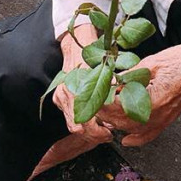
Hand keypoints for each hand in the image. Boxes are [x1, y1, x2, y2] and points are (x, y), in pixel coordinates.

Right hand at [53, 26, 112, 143]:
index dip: (98, 132)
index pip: (86, 122)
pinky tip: (90, 119)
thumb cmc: (96, 56)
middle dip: (93, 135)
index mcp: (80, 89)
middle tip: (106, 135)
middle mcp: (67, 94)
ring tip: (100, 130)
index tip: (108, 134)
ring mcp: (60, 96)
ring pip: (72, 124)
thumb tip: (123, 109)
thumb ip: (114, 90)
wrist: (77, 45)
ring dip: (86, 130)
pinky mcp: (57, 96)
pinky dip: (79, 119)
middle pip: (78, 127)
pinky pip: (68, 114)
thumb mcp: (109, 71)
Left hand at [97, 34, 180, 146]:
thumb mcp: (150, 63)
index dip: (99, 101)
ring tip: (105, 109)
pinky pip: (147, 136)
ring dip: (115, 121)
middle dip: (103, 111)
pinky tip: (126, 137)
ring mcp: (162, 121)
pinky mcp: (167, 121)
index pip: (114, 108)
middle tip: (93, 99)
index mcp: (149, 101)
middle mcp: (155, 117)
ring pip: (130, 130)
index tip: (89, 93)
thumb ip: (128, 76)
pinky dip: (134, 137)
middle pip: (118, 122)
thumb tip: (109, 80)